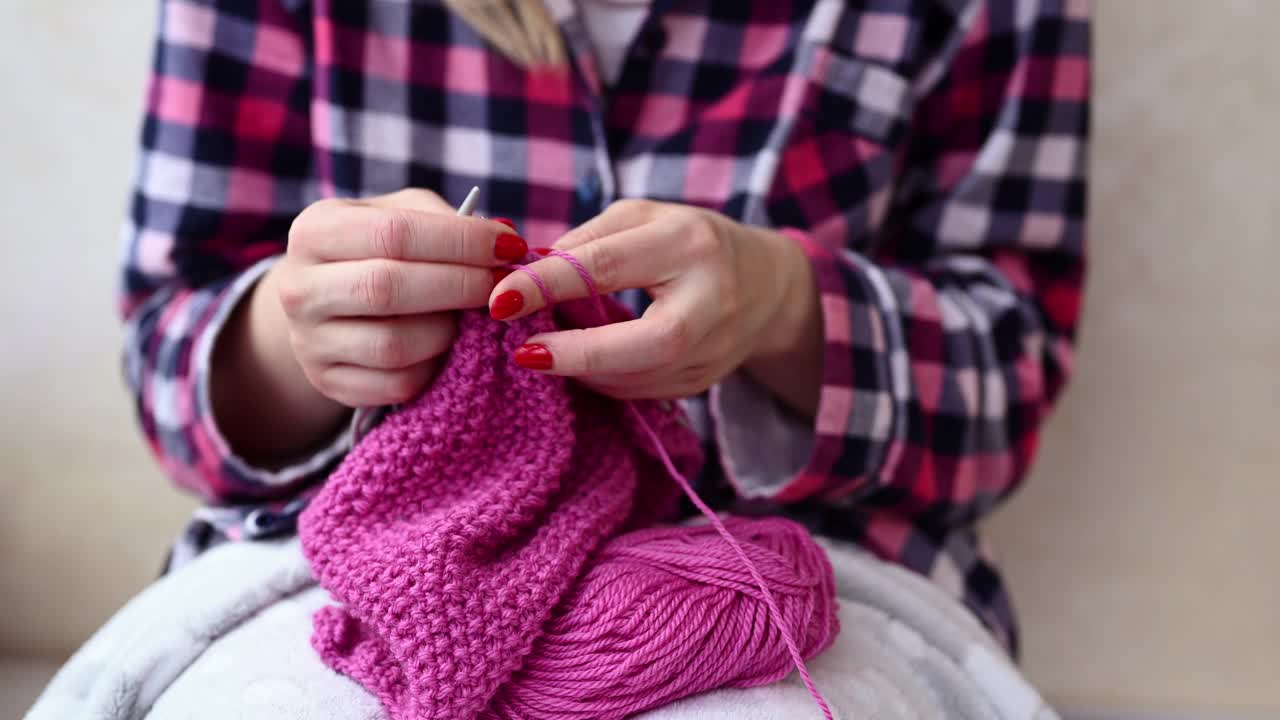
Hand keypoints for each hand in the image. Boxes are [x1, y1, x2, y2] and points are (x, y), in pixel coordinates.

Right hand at [269, 188, 526, 406]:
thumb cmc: (378, 249)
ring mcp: (309, 342)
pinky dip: (434, 368)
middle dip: (461, 286)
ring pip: (394, 345)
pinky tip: (445, 348)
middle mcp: (299, 287)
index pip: (394, 232)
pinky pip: (396, 384)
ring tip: (471, 316)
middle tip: (502, 285)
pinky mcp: (329, 384)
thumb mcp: (400, 215)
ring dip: (449, 332)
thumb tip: (505, 238)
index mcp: (314, 230)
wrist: (326, 302)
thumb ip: (447, 220)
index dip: (460, 241)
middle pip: (389, 288)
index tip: (509, 247)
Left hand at [486, 199, 821, 409]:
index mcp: (688, 243)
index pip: (609, 266)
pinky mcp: (705, 383)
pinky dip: (603, 382)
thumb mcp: (640, 218)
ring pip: (639, 378)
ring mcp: (715, 349)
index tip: (501, 299)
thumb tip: (524, 275)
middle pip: (644, 344)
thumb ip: (584, 243)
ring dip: (582, 371)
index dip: (549, 284)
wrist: (767, 285)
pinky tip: (579, 365)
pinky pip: (643, 392)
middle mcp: (711, 299)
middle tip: (523, 352)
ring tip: (544, 352)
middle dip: (575, 353)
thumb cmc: (688, 240)